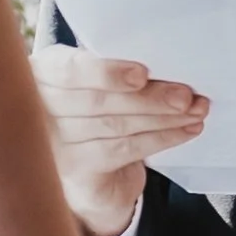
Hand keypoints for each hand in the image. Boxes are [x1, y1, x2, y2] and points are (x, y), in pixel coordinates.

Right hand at [31, 44, 207, 235]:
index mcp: (43, 71)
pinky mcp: (77, 170)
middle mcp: (40, 107)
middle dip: (149, 98)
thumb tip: (167, 65)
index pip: (68, 70)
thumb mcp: (98, 79)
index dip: (105, 73)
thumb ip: (116, 69)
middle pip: (98, 101)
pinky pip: (124, 151)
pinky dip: (160, 138)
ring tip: (195, 110)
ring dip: (162, 118)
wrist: (89, 167)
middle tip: (185, 96)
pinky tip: (185, 130)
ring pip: (116, 127)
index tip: (142, 74)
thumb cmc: (96, 108)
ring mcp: (55, 143)